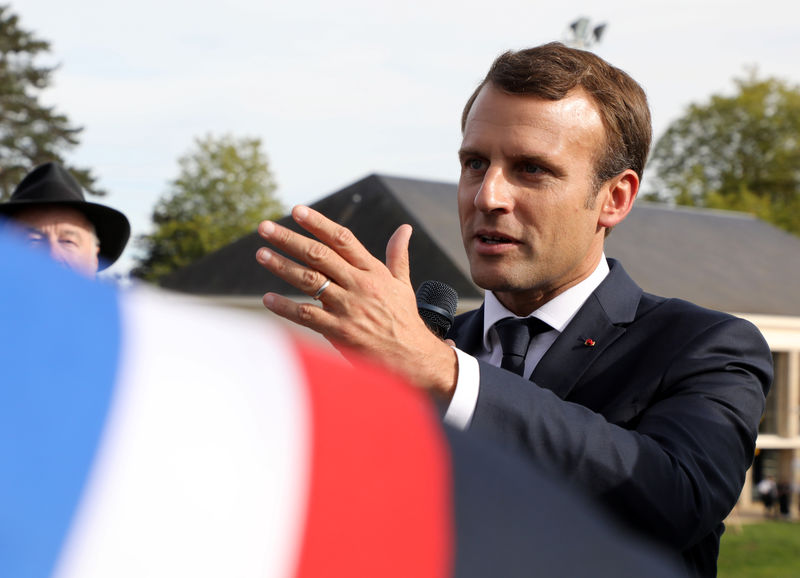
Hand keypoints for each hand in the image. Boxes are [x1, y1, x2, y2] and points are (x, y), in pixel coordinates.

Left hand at [256, 205, 457, 396]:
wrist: (412, 356)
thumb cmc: (403, 318)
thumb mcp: (402, 283)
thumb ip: (397, 254)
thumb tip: (404, 228)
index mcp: (372, 271)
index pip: (342, 239)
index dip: (318, 223)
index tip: (297, 211)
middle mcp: (359, 285)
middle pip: (319, 255)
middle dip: (290, 239)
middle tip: (265, 228)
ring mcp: (348, 308)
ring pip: (309, 281)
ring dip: (282, 266)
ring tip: (262, 254)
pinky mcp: (339, 331)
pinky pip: (307, 315)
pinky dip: (286, 307)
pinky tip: (268, 299)